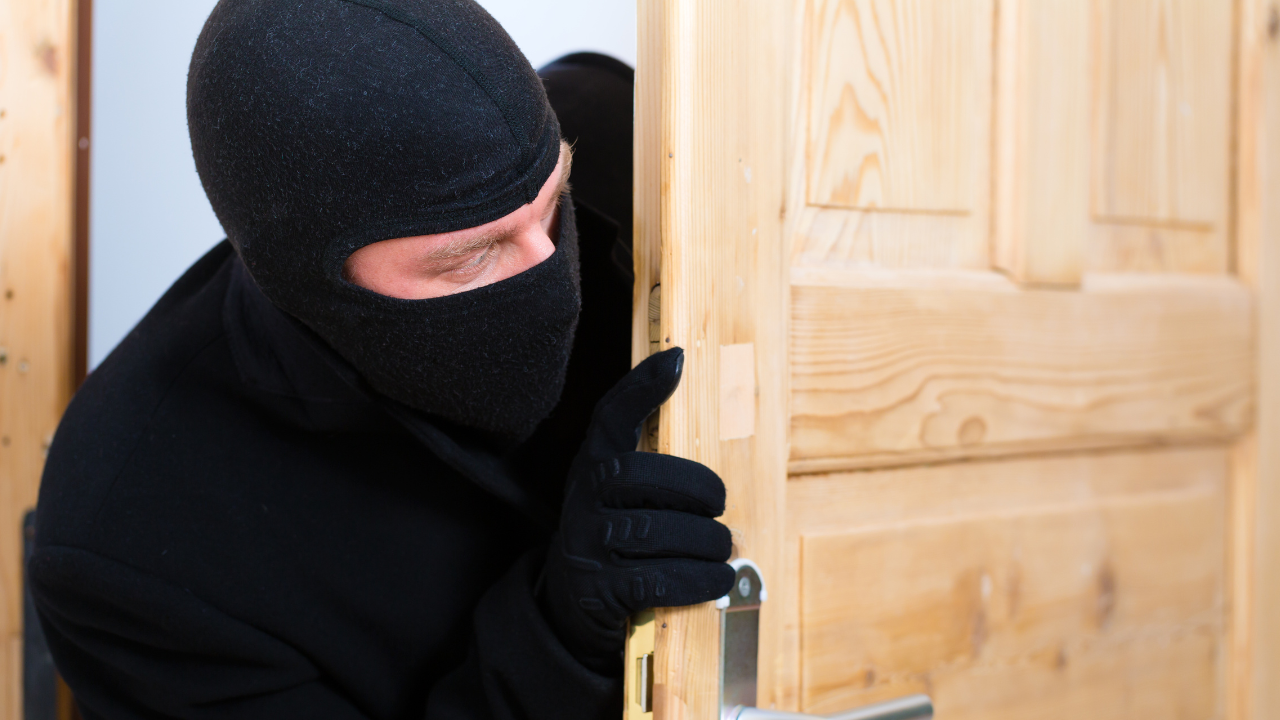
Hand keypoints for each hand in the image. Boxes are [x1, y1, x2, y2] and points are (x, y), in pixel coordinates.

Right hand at [539, 348, 734, 670]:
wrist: (571, 606)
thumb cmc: (616, 536)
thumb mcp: (622, 493)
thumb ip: (653, 462)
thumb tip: (702, 409)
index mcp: (593, 467)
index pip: (611, 417)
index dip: (641, 386)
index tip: (676, 359)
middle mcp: (582, 500)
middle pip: (638, 476)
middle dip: (695, 488)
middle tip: (720, 505)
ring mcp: (587, 545)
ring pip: (656, 533)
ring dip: (705, 542)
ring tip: (722, 549)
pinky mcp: (599, 592)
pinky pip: (658, 580)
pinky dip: (698, 580)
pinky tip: (716, 579)